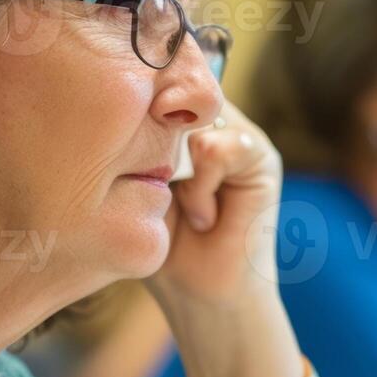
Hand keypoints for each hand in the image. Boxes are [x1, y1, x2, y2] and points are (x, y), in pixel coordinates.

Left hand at [146, 99, 282, 307]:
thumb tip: (132, 102)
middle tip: (153, 187)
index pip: (152, 81)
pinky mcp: (260, 155)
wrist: (200, 295)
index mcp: (174, 119)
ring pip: (192, 120)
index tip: (115, 138)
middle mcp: (207, 117)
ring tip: (180, 208)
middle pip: (171, 90)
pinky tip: (203, 218)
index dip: (133, 103)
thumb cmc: (159, 245)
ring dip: (176, 169)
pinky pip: (216, 148)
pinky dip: (201, 187)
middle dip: (151, 137)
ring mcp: (236, 132)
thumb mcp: (134, 184)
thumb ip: (136, 139)